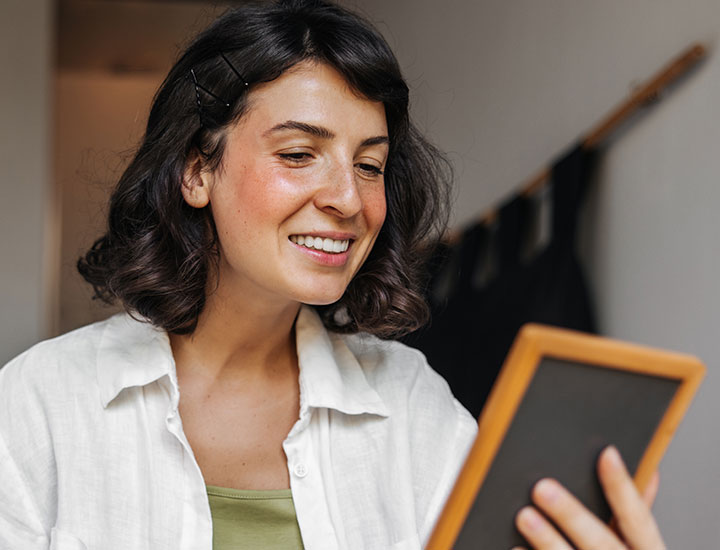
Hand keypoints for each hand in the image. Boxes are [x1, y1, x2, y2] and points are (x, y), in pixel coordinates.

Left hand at [512, 446, 664, 549]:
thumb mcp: (642, 549)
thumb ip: (637, 516)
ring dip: (547, 541)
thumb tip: (646, 472)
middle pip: (601, 543)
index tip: (607, 454)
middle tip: (543, 488)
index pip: (639, 519)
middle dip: (572, 515)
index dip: (623, 487)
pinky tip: (516, 548)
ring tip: (524, 516)